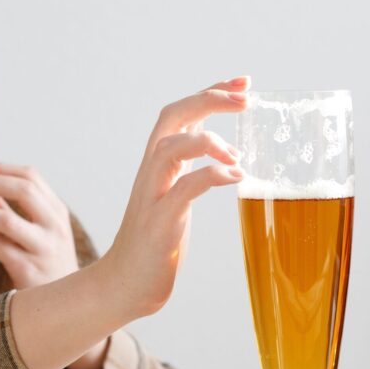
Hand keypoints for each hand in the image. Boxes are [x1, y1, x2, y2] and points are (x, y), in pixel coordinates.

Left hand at [0, 164, 78, 289]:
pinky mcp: (27, 270)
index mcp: (57, 213)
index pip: (32, 176)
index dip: (3, 171)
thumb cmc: (47, 265)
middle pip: (24, 189)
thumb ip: (14, 211)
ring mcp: (43, 249)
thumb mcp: (39, 233)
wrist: (66, 305)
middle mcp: (54, 227)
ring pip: (5, 219)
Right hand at [98, 76, 248, 319]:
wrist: (124, 285)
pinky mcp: (159, 223)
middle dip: (209, 99)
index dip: (212, 92)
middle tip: (245, 99)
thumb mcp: (176, 197)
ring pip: (171, 146)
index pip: (182, 112)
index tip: (244, 83)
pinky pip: (184, 189)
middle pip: (173, 115)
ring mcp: (153, 196)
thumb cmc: (156, 243)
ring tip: (237, 155)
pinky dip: (211, 177)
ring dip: (208, 141)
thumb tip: (226, 157)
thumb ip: (192, 172)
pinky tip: (234, 178)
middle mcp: (152, 172)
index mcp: (159, 164)